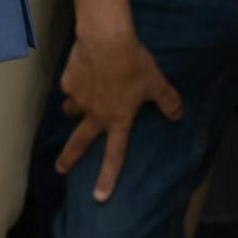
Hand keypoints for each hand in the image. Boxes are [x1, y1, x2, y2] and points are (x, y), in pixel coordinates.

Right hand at [55, 29, 182, 202]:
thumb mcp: (156, 83)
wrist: (106, 40)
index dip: (107, 178)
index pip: (114, 156)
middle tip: (60, 169)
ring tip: (78, 103)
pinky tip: (82, 71)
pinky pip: (70, 87)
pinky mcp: (68, 82)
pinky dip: (75, 83)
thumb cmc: (134, 64)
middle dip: (69, 158)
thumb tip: (178, 115)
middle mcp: (95, 114)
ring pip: (71, 111)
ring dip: (74, 111)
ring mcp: (78, 99)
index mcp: (118, 120)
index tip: (99, 197)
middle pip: (79, 143)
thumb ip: (168, 102)